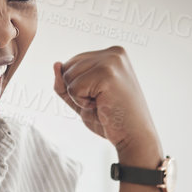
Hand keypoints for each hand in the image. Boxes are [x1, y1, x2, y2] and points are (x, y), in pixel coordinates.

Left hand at [53, 47, 161, 162]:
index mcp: (112, 54)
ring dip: (79, 97)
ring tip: (103, 103)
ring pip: (68, 76)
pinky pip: (73, 88)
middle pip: (68, 68)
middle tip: (102, 102)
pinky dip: (82, 103)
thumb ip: (65, 81)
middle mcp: (114, 53)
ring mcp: (111, 61)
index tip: (102, 97)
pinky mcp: (107, 74)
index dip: (77, 86)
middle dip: (76, 91)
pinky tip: (102, 106)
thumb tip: (56, 64)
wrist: (135, 138)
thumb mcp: (82, 97)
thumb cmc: (111, 119)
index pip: (72, 63)